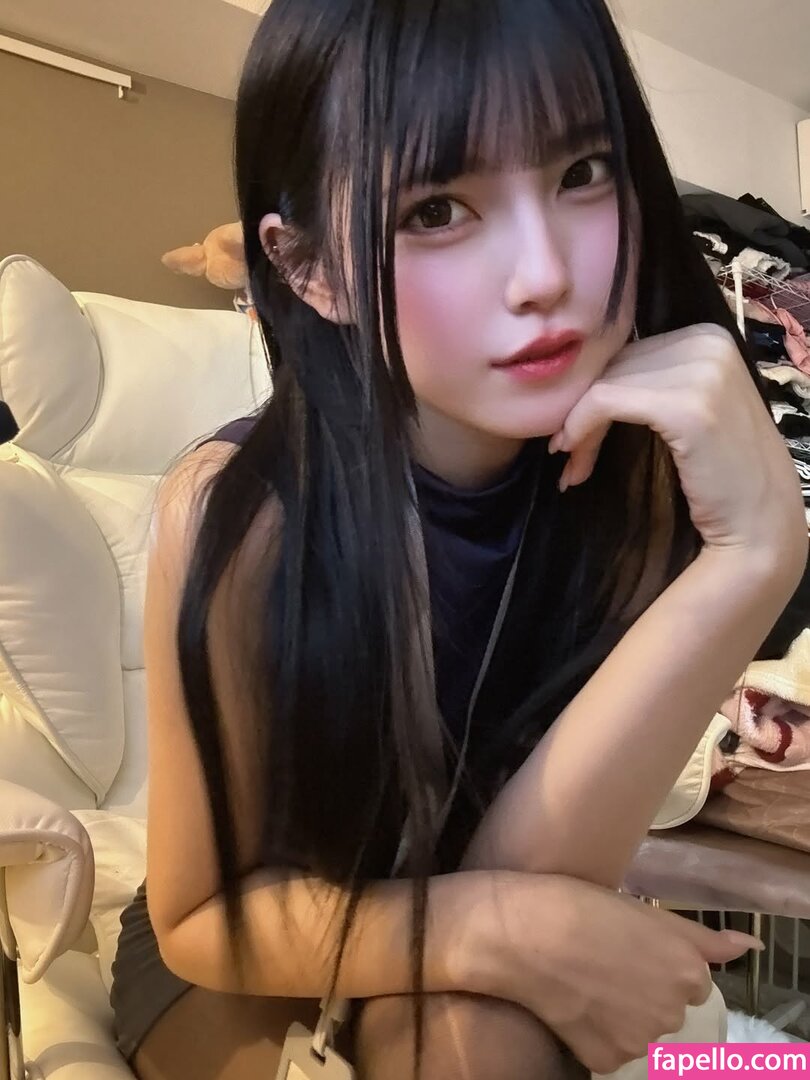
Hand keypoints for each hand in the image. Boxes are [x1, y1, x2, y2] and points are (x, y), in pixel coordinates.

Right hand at [468, 874, 759, 1075]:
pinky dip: (594, 1033)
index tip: (626, 943)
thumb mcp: (647, 912)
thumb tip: (751, 946)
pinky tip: (573, 1002)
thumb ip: (704, 939)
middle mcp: (672, 1013)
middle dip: (642, 988)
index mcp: (688, 972)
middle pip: (667, 1006)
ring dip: (620, 1012)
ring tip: (584, 978)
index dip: (656, 960)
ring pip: (639, 1030)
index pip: (689, 978)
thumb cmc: (581, 906)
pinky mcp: (606, 1060)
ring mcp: (639, 1040)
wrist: (522, 933)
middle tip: (602, 957)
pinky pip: (610, 1049)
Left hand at [550, 324, 805, 566]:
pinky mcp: (688, 406)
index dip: (593, 394)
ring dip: (577, 429)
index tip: (573, 435)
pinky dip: (581, 429)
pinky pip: (606, 402)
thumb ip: (651, 384)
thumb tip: (583, 382)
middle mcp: (708, 343)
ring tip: (573, 468)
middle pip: (614, 367)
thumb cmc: (719, 474)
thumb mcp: (687, 409)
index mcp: (707, 336)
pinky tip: (576, 460)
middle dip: (581, 413)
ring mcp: (703, 371)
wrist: (759, 523)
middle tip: (569, 457)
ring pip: (604, 385)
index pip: (627, 353)